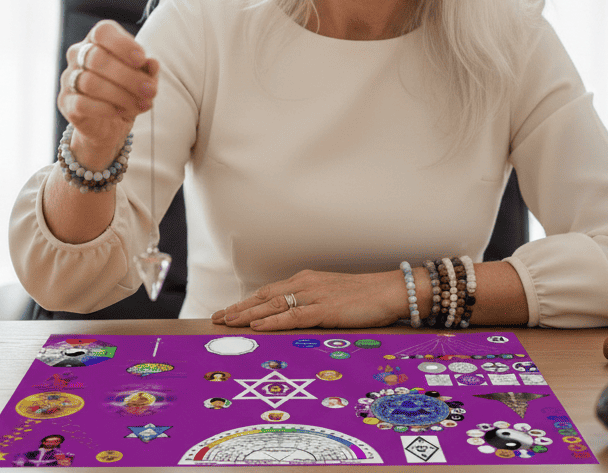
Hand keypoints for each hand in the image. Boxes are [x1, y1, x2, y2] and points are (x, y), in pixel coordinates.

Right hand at [58, 20, 157, 169]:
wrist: (110, 123)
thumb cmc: (127, 90)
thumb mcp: (144, 78)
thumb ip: (148, 69)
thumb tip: (152, 63)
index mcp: (97, 40)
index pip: (103, 31)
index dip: (123, 44)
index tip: (141, 60)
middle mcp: (78, 54)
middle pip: (97, 58)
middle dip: (129, 76)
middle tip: (150, 91)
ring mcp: (69, 78)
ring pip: (91, 82)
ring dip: (122, 95)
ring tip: (142, 105)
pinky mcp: (66, 102)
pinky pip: (82, 103)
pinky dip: (106, 109)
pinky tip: (121, 112)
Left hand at [210, 269, 407, 330]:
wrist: (389, 290)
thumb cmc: (365, 296)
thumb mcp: (333, 296)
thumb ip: (313, 303)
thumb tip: (296, 317)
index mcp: (307, 280)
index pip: (270, 291)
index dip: (247, 301)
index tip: (229, 310)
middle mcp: (305, 284)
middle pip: (264, 296)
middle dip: (239, 308)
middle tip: (217, 318)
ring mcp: (314, 296)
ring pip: (273, 305)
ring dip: (248, 314)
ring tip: (228, 322)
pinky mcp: (324, 310)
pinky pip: (293, 316)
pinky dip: (272, 321)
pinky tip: (258, 327)